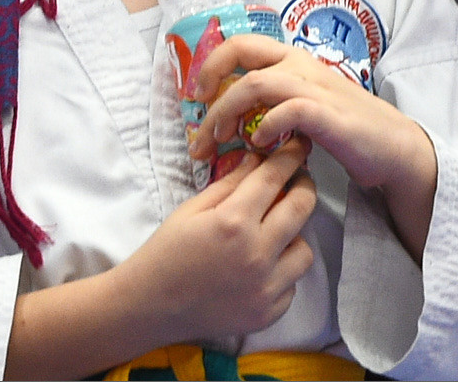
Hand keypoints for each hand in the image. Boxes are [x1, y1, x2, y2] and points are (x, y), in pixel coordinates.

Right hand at [126, 136, 319, 340]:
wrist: (153, 304)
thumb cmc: (167, 250)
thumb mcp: (192, 209)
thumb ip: (229, 184)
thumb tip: (257, 160)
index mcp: (233, 221)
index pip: (273, 178)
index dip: (290, 156)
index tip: (300, 145)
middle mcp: (256, 253)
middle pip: (302, 208)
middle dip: (305, 187)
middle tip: (298, 181)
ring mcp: (266, 286)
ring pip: (305, 250)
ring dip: (293, 236)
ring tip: (272, 235)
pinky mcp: (269, 312)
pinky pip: (292, 283)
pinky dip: (281, 272)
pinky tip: (259, 268)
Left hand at [191, 36, 437, 258]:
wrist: (393, 148)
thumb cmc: (344, 127)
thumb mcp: (303, 104)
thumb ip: (273, 102)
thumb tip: (231, 116)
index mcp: (292, 59)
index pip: (242, 42)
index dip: (212, 62)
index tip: (198, 94)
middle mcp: (300, 65)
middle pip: (242, 50)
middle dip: (210, 78)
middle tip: (197, 113)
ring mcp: (314, 87)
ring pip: (255, 83)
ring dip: (228, 110)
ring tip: (220, 137)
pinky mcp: (328, 114)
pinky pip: (287, 111)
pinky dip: (267, 126)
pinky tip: (260, 145)